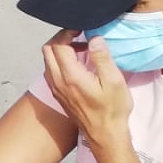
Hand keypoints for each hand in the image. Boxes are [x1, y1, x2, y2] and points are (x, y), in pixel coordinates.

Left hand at [42, 31, 133, 150]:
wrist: (104, 134)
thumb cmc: (112, 109)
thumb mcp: (114, 81)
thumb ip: (102, 58)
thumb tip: (94, 38)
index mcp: (70, 76)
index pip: (58, 45)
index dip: (67, 32)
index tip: (81, 28)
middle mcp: (57, 81)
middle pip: (48, 50)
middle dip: (61, 38)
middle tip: (80, 35)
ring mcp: (55, 88)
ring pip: (48, 60)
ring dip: (60, 49)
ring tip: (82, 48)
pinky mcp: (58, 93)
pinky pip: (52, 70)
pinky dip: (60, 61)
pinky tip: (78, 63)